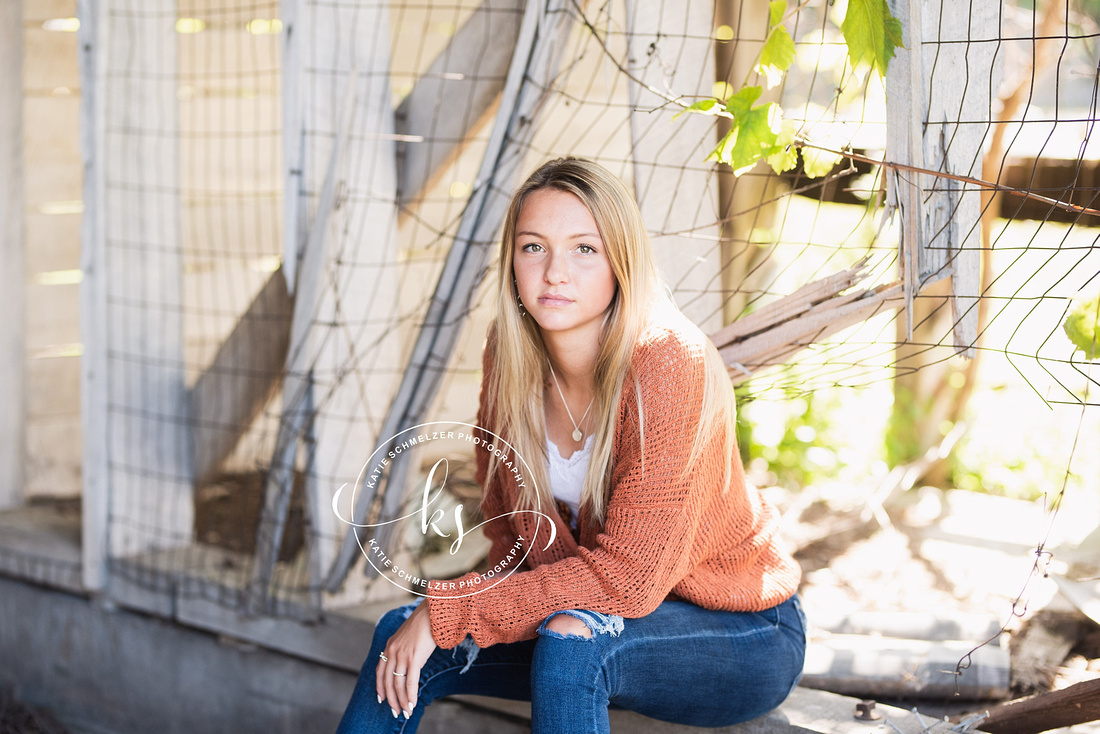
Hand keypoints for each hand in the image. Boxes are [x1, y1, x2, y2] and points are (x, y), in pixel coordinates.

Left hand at [376, 600, 436, 719]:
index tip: (382, 699)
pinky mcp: (414, 658)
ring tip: (406, 712)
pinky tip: (412, 704)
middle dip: (391, 699)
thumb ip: (403, 648)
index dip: (380, 687)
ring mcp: (402, 655)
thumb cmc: (424, 623)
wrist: (432, 612)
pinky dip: (411, 695)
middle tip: (396, 712)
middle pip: (387, 681)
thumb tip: (407, 663)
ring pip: (398, 684)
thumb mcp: (407, 636)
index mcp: (389, 646)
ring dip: (402, 701)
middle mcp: (392, 651)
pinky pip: (410, 682)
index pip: (379, 671)